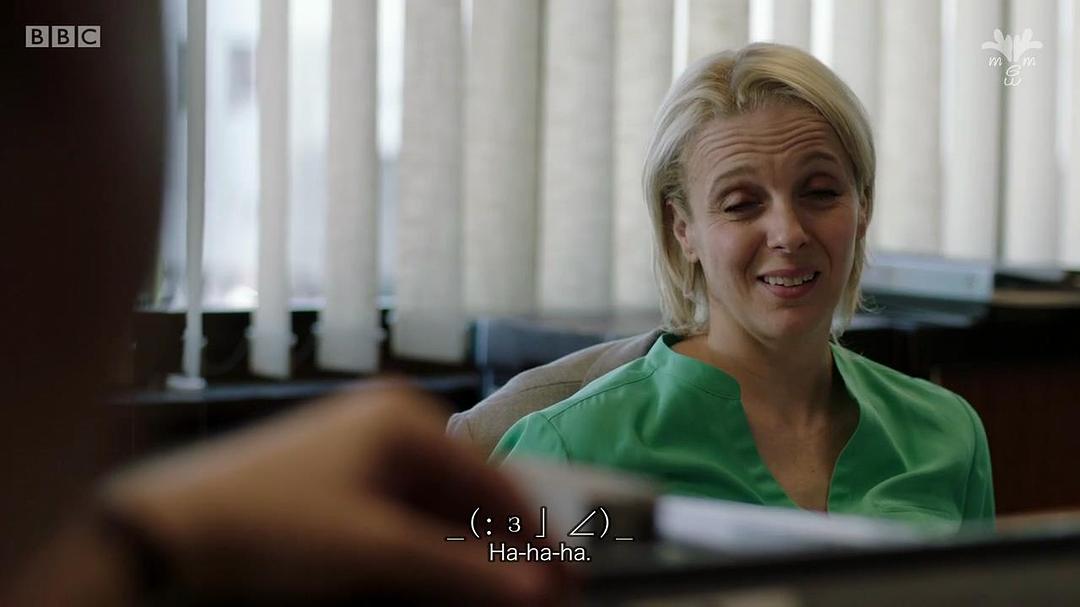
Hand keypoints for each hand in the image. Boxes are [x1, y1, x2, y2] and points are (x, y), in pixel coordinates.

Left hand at [100, 383, 569, 604]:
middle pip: (466, 494)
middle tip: (533, 598)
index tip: (566, 581)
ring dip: (462, 556)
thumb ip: (462, 573)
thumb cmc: (273, 528)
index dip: (534, 534)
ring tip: (489, 596)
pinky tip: (435, 583)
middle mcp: (387, 424)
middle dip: (499, 550)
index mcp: (404, 419)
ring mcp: (358, 451)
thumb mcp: (374, 554)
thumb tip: (541, 592)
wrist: (161, 532)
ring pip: (434, 510)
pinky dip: (421, 551)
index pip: (494, 479)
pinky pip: (398, 516)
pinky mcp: (334, 482)